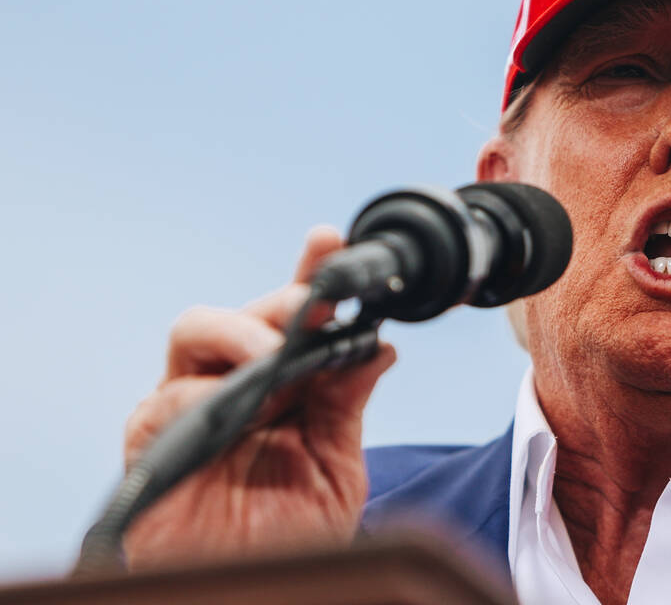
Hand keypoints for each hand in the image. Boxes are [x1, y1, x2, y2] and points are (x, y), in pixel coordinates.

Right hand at [121, 227, 396, 568]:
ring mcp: (192, 401)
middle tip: (314, 310)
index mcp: (290, 383)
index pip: (300, 316)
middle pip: (249, 310)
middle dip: (284, 300)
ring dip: (242, 332)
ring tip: (275, 358)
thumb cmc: (291, 533)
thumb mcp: (336, 467)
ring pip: (198, 328)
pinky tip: (237, 408)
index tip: (330, 241)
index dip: (313, 274)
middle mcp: (239, 381)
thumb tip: (379, 345)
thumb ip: (348, 404)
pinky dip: (204, 392)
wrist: (248, 588)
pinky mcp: (152, 434)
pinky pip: (169, 394)